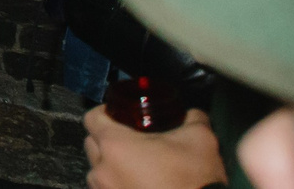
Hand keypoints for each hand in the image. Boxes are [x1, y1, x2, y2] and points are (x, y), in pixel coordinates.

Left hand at [81, 105, 221, 188]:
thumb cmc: (194, 180)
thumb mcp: (200, 139)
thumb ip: (192, 118)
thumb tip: (192, 115)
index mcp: (114, 145)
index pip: (92, 118)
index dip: (105, 112)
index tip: (119, 115)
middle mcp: (101, 170)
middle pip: (92, 144)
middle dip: (107, 139)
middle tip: (132, 141)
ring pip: (98, 171)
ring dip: (111, 166)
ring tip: (137, 167)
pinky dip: (118, 185)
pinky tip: (140, 185)